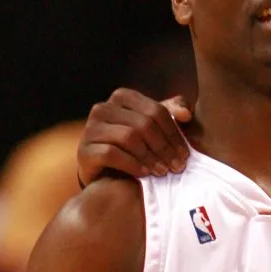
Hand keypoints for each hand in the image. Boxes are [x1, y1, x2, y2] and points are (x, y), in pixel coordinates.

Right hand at [76, 88, 192, 185]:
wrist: (106, 173)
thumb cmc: (137, 146)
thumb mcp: (157, 126)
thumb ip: (173, 112)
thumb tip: (186, 114)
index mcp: (123, 97)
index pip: (156, 111)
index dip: (174, 133)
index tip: (185, 154)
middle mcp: (104, 108)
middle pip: (144, 124)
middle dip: (165, 147)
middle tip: (178, 166)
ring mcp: (90, 128)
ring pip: (129, 137)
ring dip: (150, 157)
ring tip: (163, 171)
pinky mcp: (84, 150)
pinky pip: (112, 154)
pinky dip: (132, 164)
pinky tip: (144, 174)